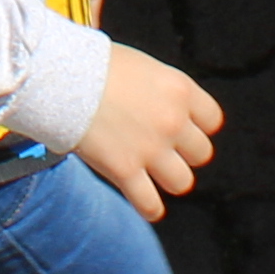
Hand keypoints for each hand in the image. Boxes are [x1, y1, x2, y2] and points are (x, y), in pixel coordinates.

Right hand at [76, 44, 222, 219]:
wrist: (62, 76)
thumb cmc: (94, 64)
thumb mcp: (141, 66)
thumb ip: (160, 89)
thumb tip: (158, 104)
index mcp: (180, 89)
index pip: (212, 120)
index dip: (198, 126)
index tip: (184, 128)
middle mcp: (173, 121)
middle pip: (201, 153)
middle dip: (184, 153)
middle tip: (163, 149)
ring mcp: (151, 148)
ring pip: (182, 182)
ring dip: (169, 179)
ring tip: (153, 174)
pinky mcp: (125, 170)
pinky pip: (150, 204)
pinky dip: (150, 208)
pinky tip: (147, 205)